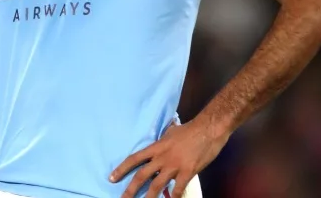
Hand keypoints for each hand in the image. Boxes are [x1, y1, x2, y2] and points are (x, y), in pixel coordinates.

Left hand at [109, 118, 226, 197]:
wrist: (208, 129)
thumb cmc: (190, 129)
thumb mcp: (171, 131)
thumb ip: (164, 137)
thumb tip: (162, 134)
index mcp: (157, 147)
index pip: (134, 159)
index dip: (122, 169)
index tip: (112, 178)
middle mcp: (162, 158)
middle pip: (141, 175)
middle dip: (130, 189)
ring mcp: (174, 166)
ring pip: (157, 185)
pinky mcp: (187, 172)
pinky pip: (178, 189)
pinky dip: (173, 197)